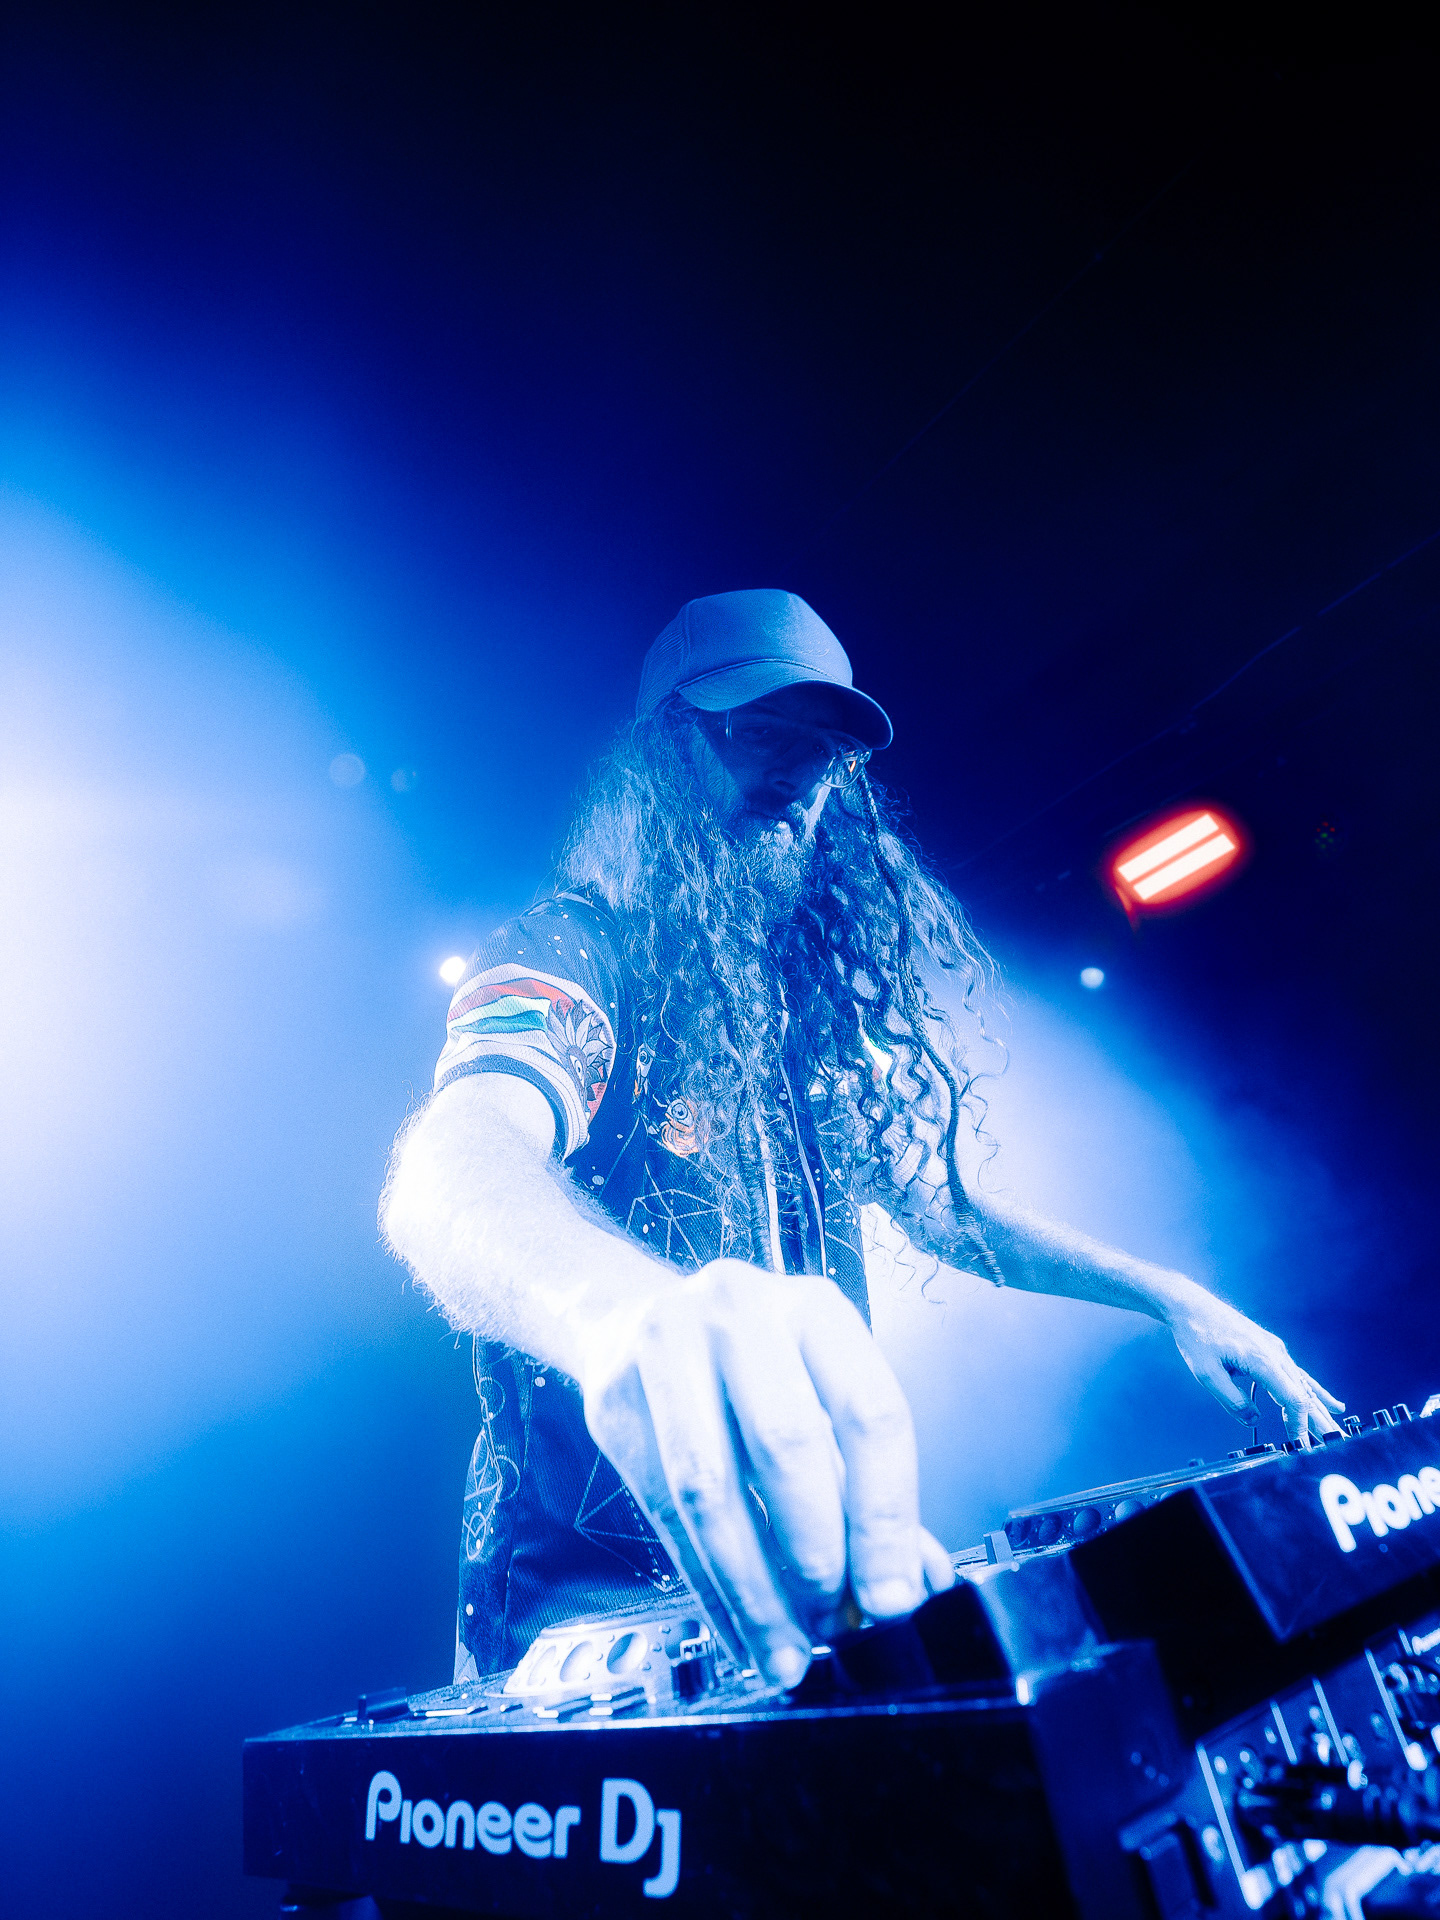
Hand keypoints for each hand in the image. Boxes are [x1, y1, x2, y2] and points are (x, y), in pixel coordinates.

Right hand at [577, 1258, 952, 1685]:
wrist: (631, 1315)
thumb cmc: (747, 1363)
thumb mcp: (819, 1393)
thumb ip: (869, 1481)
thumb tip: (920, 1579)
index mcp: (813, 1309)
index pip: (869, 1412)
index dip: (886, 1514)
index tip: (894, 1595)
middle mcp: (740, 1313)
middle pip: (786, 1445)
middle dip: (817, 1551)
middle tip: (836, 1621)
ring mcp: (666, 1349)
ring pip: (713, 1489)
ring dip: (755, 1589)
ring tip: (785, 1651)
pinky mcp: (614, 1401)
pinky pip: (665, 1515)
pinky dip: (709, 1589)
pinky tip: (739, 1631)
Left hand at [1166, 1288, 1343, 1440]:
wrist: (1191, 1306)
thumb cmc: (1196, 1334)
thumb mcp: (1206, 1373)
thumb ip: (1232, 1400)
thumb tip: (1253, 1420)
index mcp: (1261, 1359)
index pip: (1292, 1398)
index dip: (1299, 1423)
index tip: (1300, 1444)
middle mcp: (1275, 1353)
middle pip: (1305, 1393)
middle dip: (1319, 1420)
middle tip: (1335, 1441)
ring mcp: (1275, 1350)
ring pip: (1304, 1385)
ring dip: (1320, 1409)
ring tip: (1335, 1430)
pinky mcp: (1271, 1349)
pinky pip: (1297, 1374)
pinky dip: (1314, 1391)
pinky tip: (1332, 1403)